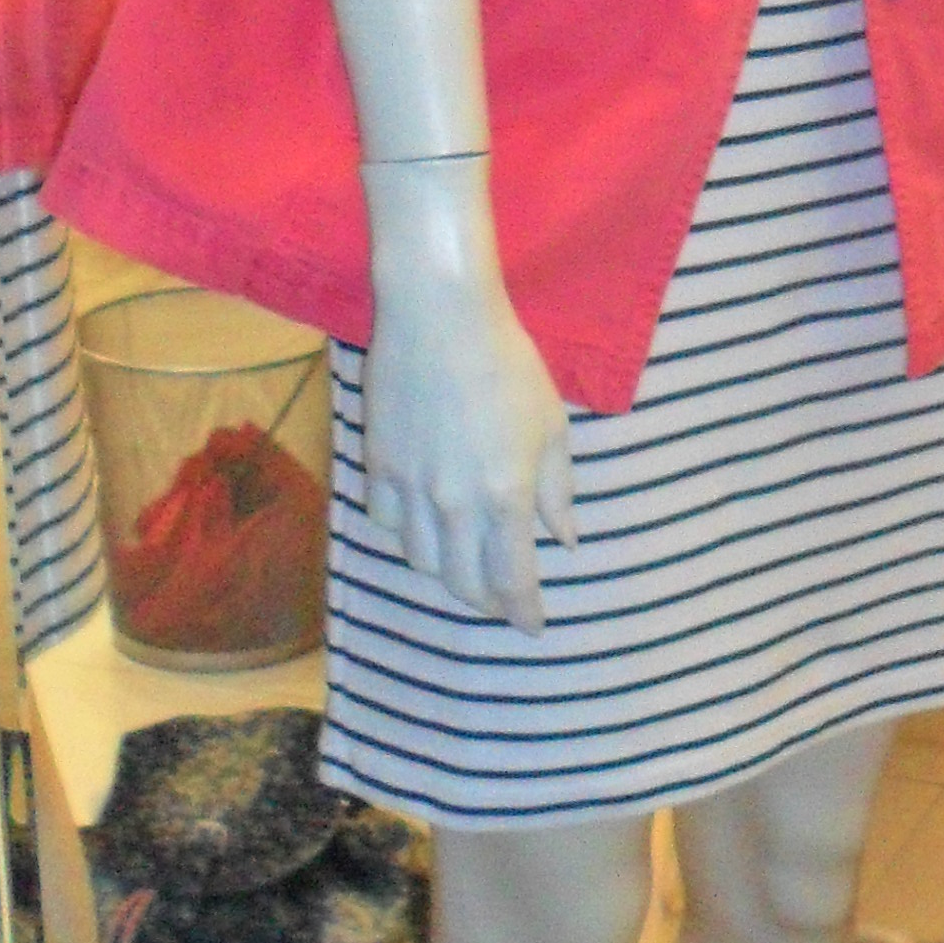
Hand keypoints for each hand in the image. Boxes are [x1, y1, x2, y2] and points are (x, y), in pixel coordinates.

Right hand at [362, 159, 574, 629]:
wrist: (438, 316)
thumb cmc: (509, 364)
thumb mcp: (552, 427)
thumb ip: (558, 492)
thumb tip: (566, 540)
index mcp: (506, 497)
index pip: (513, 580)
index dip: (524, 611)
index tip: (534, 627)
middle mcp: (455, 504)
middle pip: (465, 583)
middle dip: (487, 602)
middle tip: (502, 604)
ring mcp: (411, 488)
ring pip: (422, 562)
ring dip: (447, 578)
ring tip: (465, 574)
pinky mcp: (378, 466)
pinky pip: (389, 525)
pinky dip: (410, 540)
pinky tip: (425, 534)